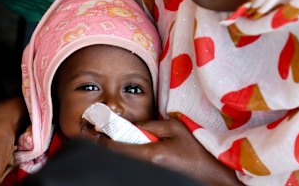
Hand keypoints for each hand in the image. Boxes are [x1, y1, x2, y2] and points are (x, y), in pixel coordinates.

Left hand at [94, 119, 241, 185]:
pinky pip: (133, 163)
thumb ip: (150, 124)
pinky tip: (124, 147)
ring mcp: (148, 173)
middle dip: (104, 144)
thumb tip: (132, 124)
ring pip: (123, 160)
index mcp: (150, 154)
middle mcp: (146, 166)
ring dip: (115, 149)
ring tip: (106, 139)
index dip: (99, 139)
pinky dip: (126, 154)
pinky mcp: (151, 174)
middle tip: (92, 134)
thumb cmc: (194, 151)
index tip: (89, 130)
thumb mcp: (174, 129)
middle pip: (116, 156)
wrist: (208, 174)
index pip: (116, 147)